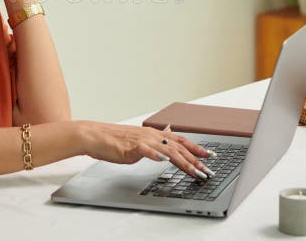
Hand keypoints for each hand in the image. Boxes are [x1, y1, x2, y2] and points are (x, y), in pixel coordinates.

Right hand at [77, 121, 213, 179]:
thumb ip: (154, 139)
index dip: (196, 148)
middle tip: (207, 171)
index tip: (209, 156)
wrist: (95, 136)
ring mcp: (142, 141)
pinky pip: (147, 151)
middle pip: (178, 147)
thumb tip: (168, 133)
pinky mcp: (132, 147)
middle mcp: (151, 136)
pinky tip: (165, 160)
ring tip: (195, 171)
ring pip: (168, 150)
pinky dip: (157, 155)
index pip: (180, 140)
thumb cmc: (115, 140)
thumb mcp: (139, 138)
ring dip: (183, 162)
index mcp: (153, 135)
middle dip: (195, 160)